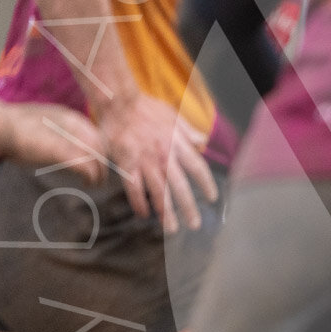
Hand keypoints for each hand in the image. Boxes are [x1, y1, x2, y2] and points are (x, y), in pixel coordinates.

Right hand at [0, 102, 107, 184]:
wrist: (4, 126)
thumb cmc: (14, 125)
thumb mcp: (41, 122)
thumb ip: (54, 130)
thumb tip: (55, 140)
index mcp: (71, 117)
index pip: (94, 133)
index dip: (98, 147)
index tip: (97, 158)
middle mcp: (77, 126)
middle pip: (100, 146)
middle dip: (102, 161)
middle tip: (101, 175)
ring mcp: (73, 140)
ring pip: (98, 158)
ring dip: (100, 173)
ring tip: (97, 183)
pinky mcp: (68, 155)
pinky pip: (88, 169)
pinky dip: (92, 178)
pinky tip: (89, 184)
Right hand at [97, 91, 217, 232]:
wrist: (118, 101)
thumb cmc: (146, 107)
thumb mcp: (173, 115)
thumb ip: (189, 131)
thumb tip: (204, 141)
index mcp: (178, 143)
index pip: (198, 167)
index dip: (206, 184)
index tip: (212, 198)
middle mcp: (164, 155)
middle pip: (180, 186)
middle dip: (188, 207)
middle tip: (194, 224)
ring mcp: (145, 161)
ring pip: (158, 192)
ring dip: (165, 213)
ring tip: (171, 229)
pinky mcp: (126, 164)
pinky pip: (134, 189)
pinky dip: (140, 203)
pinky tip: (144, 215)